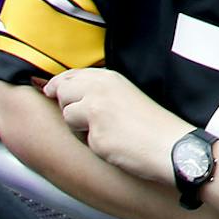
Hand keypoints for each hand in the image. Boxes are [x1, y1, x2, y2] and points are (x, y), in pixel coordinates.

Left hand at [46, 67, 189, 185]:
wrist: (167, 144)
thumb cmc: (149, 124)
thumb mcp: (124, 95)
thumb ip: (99, 90)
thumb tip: (65, 91)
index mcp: (110, 77)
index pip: (72, 74)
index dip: (59, 83)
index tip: (51, 90)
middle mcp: (101, 87)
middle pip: (62, 89)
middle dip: (66, 104)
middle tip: (84, 117)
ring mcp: (96, 108)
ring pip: (66, 114)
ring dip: (77, 125)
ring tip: (102, 130)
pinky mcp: (95, 131)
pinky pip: (79, 138)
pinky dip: (90, 142)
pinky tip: (110, 142)